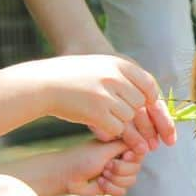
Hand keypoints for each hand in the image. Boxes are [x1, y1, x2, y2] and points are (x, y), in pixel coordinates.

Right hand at [30, 55, 176, 154]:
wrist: (43, 83)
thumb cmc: (71, 76)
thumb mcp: (99, 66)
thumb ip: (122, 76)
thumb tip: (151, 96)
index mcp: (118, 64)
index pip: (148, 83)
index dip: (150, 98)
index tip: (147, 107)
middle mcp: (114, 78)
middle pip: (139, 103)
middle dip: (133, 113)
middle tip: (121, 116)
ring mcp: (106, 95)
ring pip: (128, 118)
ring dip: (120, 122)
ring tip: (103, 117)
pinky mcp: (97, 113)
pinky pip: (116, 128)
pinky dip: (110, 131)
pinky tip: (98, 125)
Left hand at [60, 140, 142, 195]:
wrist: (66, 175)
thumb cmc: (83, 157)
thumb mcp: (106, 149)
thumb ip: (126, 145)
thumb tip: (145, 143)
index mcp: (120, 145)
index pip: (140, 150)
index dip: (134, 156)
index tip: (124, 155)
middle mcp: (121, 158)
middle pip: (137, 168)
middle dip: (121, 169)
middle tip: (106, 165)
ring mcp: (118, 173)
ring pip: (131, 181)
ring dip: (115, 179)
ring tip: (101, 173)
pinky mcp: (113, 186)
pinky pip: (123, 191)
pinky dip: (110, 188)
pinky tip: (99, 182)